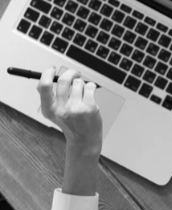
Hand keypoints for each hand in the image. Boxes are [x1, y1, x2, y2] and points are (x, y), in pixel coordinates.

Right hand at [38, 66, 102, 195]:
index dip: (47, 73)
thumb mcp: (54, 114)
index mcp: (49, 110)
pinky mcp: (90, 107)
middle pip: (64, 80)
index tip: (52, 68)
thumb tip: (42, 81)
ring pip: (79, 83)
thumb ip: (48, 99)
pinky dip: (90, 87)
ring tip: (83, 93)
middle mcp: (62, 109)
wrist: (85, 140)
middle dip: (70, 72)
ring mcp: (76, 108)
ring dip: (82, 84)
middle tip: (75, 73)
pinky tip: (90, 95)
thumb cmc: (71, 124)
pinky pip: (90, 87)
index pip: (44, 86)